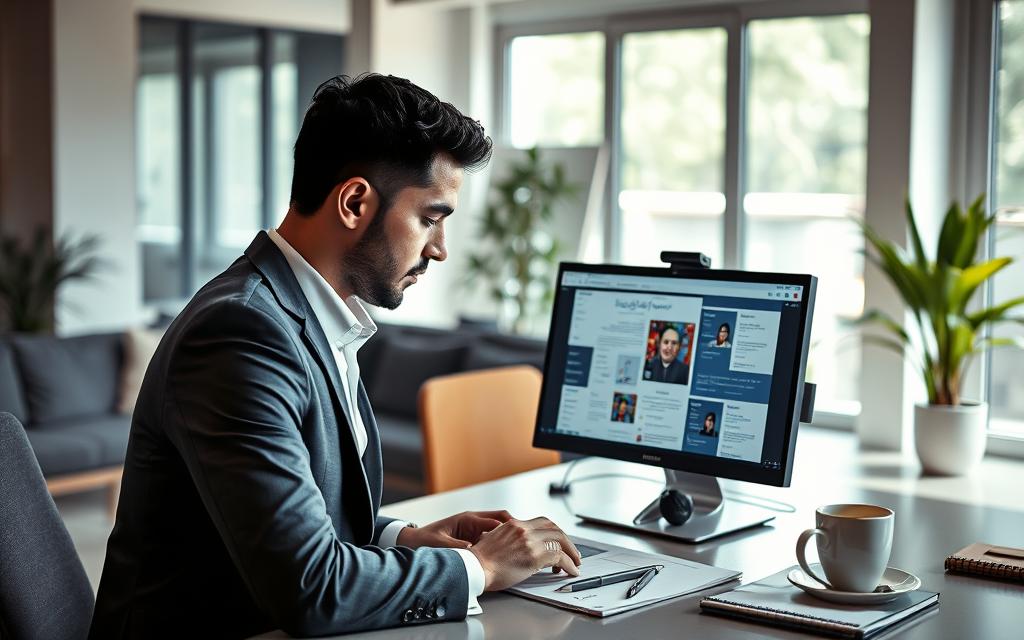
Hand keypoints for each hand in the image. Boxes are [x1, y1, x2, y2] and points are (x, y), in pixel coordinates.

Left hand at [396, 510, 511, 549]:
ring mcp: (475, 530)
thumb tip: (473, 550)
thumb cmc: (425, 540)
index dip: (509, 527)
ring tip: (520, 549)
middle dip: (515, 529)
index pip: (495, 520)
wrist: (414, 542)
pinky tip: (506, 555)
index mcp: (468, 519)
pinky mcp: (474, 539)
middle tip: (526, 541)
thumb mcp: (441, 544)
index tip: (519, 536)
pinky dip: (500, 545)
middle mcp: (474, 522)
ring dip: (508, 537)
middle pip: (501, 521)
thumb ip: (458, 547)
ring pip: (498, 530)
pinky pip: (491, 539)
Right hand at [468, 517, 581, 590]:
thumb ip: (509, 539)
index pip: (542, 521)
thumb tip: (519, 548)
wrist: (473, 568)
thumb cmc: (480, 561)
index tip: (560, 541)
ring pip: (560, 540)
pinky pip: (559, 557)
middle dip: (567, 541)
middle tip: (573, 552)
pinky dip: (569, 564)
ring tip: (575, 563)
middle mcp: (523, 529)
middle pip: (554, 528)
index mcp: (513, 524)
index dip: (555, 532)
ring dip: (571, 552)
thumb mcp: (494, 541)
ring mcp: (529, 541)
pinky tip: (571, 571)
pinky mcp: (534, 555)